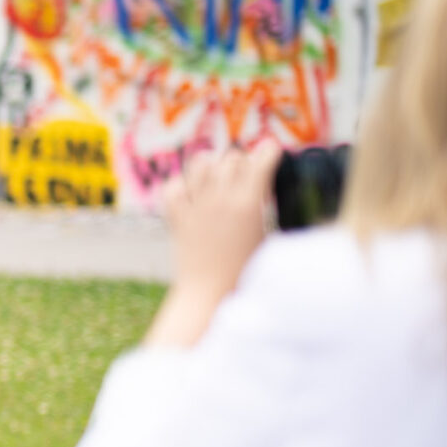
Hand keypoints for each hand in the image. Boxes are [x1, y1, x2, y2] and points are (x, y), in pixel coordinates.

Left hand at [147, 142, 281, 349]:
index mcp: (248, 204)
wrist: (209, 295)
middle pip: (231, 158)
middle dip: (242, 161)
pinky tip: (192, 192)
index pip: (259, 160)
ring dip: (212, 165)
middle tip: (248, 173)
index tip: (272, 151)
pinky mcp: (176, 217)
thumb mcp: (269, 239)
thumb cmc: (247, 273)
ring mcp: (195, 206)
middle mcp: (219, 199)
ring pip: (200, 163)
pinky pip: (174, 186)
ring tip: (219, 175)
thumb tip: (268, 192)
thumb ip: (267, 210)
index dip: (269, 152)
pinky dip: (182, 184)